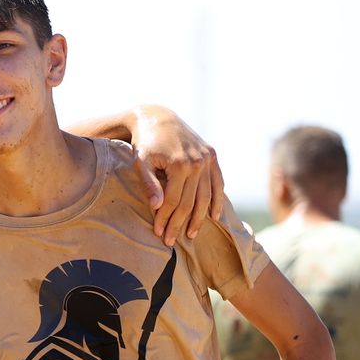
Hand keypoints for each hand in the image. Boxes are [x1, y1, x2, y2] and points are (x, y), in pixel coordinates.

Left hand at [126, 106, 224, 244]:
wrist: (158, 118)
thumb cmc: (145, 143)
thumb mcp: (141, 162)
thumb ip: (149, 184)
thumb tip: (157, 207)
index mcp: (180, 164)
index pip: (174, 201)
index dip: (166, 219)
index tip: (159, 234)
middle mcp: (198, 162)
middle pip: (191, 202)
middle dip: (180, 224)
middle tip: (172, 241)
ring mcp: (208, 159)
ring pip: (207, 196)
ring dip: (200, 218)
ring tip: (192, 234)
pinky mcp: (213, 156)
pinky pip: (219, 182)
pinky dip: (218, 200)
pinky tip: (214, 216)